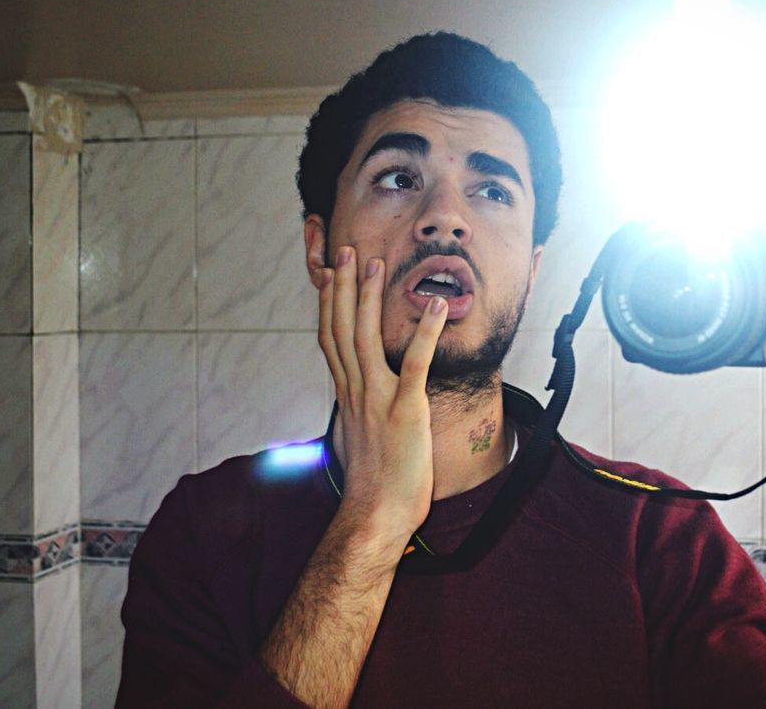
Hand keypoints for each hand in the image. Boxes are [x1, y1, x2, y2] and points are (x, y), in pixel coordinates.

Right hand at [317, 245, 448, 542]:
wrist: (375, 515)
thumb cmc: (374, 483)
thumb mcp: (360, 436)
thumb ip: (360, 408)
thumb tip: (360, 396)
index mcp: (346, 394)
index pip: (331, 338)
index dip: (330, 302)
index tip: (329, 273)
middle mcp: (356, 390)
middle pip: (342, 329)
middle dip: (344, 287)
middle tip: (347, 251)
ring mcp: (378, 399)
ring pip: (366, 339)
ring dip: (371, 299)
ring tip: (378, 264)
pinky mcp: (405, 411)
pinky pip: (415, 365)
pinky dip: (424, 333)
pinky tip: (436, 306)